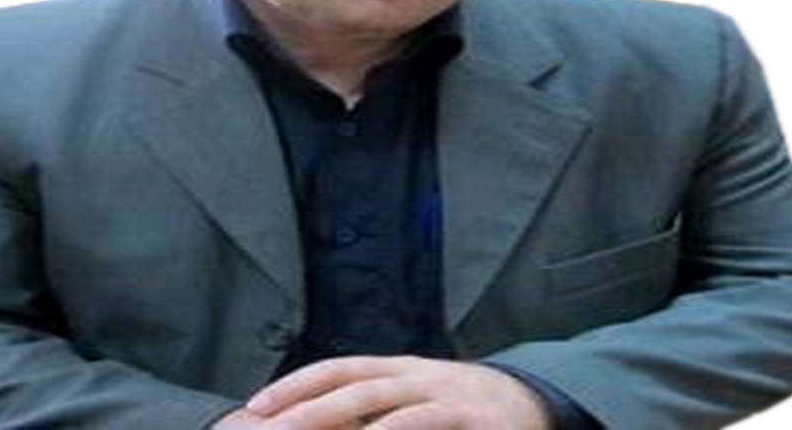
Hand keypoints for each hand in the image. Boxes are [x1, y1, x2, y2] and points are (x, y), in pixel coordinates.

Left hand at [232, 355, 551, 428]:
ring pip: (390, 410)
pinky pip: (431, 428)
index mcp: (400, 368)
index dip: (297, 384)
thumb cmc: (460, 407)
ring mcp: (449, 399)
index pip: (340, 368)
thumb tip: (315, 419)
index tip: (257, 405)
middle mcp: (419, 377)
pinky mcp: (478, 423)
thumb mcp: (416, 396)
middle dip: (308, 408)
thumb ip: (374, 406)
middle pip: (355, 388)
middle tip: (268, 428)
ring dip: (346, 423)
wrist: (534, 402)